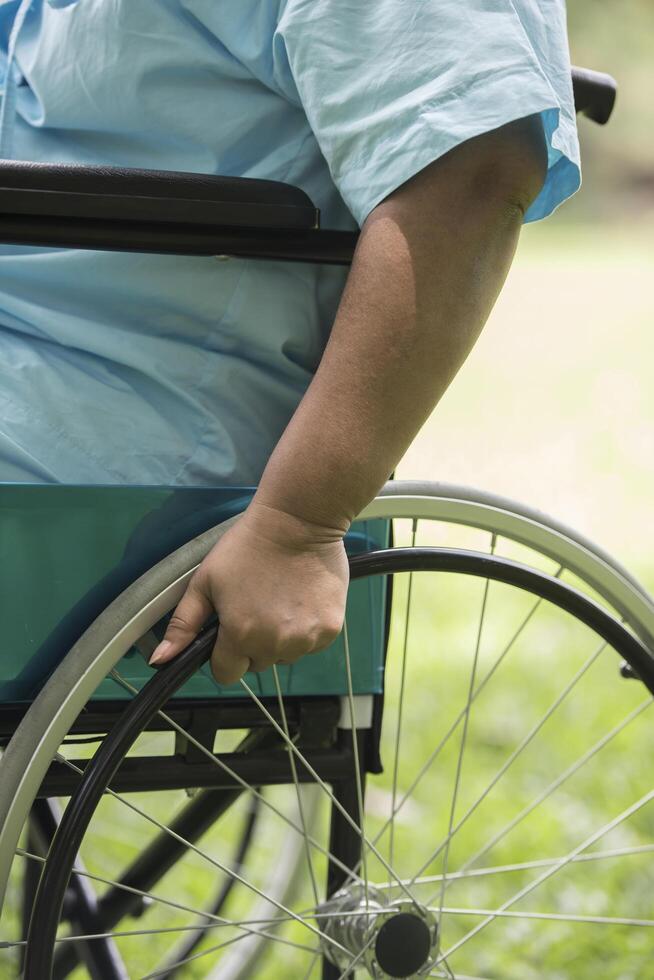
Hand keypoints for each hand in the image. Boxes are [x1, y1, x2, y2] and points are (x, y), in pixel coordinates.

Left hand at [148, 501, 349, 684]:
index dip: (223, 655)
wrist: (298, 522)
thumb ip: (183, 625)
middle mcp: (275, 644)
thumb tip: (161, 661)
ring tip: (280, 600)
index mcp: (240, 635)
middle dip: (252, 644)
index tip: (229, 630)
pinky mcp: (330, 630)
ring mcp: (306, 639)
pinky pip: (311, 644)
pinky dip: (305, 629)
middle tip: (256, 606)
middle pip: (257, 664)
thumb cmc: (248, 546)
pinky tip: (301, 599)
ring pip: (285, 656)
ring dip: (280, 638)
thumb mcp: (205, 581)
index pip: (227, 674)